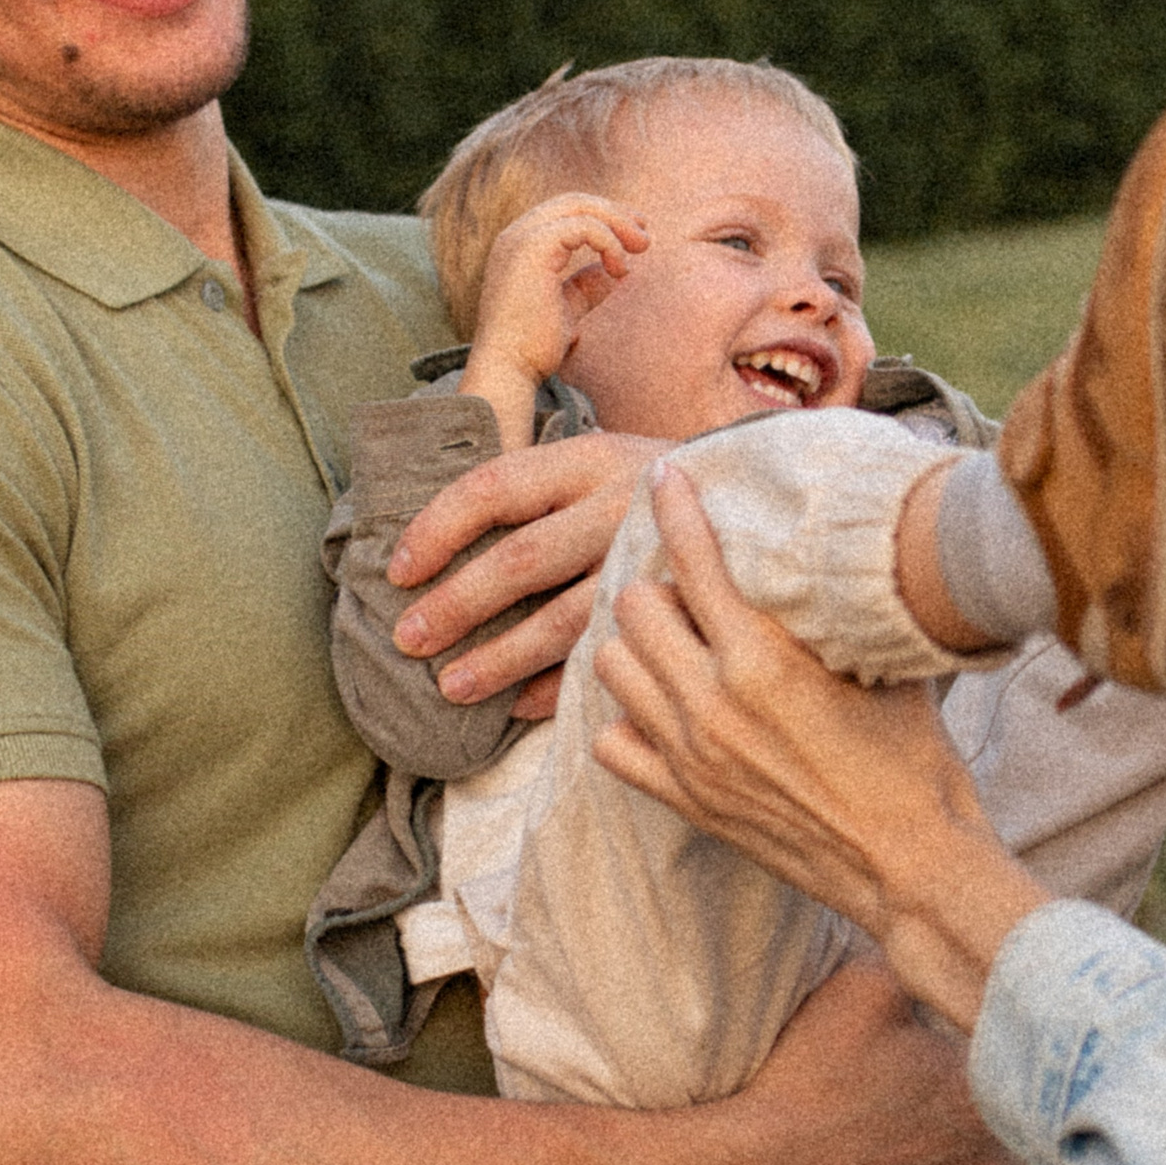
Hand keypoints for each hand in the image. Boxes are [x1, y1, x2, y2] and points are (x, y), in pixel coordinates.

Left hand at [389, 430, 669, 714]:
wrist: (768, 504)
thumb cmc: (655, 490)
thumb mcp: (601, 458)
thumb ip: (535, 482)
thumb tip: (437, 519)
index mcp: (589, 459)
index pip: (494, 488)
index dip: (437, 529)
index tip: (398, 570)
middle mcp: (620, 505)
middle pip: (521, 559)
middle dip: (457, 605)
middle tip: (409, 640)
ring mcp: (650, 563)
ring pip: (563, 619)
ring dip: (501, 658)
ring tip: (451, 686)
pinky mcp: (676, 612)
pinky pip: (606, 657)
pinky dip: (556, 687)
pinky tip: (517, 706)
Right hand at [463, 195, 649, 446]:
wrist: (510, 368)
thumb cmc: (533, 348)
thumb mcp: (567, 309)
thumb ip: (586, 287)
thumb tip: (613, 272)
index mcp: (520, 245)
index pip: (566, 213)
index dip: (604, 217)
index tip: (634, 237)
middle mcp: (516, 234)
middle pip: (575, 202)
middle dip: (615, 213)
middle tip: (645, 238)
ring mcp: (521, 238)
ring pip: (580, 208)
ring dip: (618, 223)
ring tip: (641, 248)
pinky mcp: (533, 247)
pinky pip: (583, 227)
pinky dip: (609, 241)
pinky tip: (620, 270)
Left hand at [592, 464, 1046, 1027]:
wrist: (908, 864)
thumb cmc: (914, 762)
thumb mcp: (882, 667)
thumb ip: (839, 612)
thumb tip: (841, 551)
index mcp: (763, 659)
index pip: (694, 561)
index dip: (674, 509)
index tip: (664, 477)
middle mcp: (712, 702)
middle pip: (633, 609)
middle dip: (659, 588)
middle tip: (693, 592)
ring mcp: (690, 755)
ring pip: (611, 669)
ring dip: (637, 648)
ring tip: (676, 647)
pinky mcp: (684, 799)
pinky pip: (613, 744)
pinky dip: (628, 721)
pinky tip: (664, 712)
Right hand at [706, 960, 1031, 1164]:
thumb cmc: (806, 1080)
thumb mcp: (865, 987)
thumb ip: (925, 972)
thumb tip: (947, 959)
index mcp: (990, 1105)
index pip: (1038, 1086)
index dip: (1015, 1069)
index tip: (990, 1058)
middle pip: (1026, 1155)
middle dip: (999, 1131)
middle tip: (955, 1108)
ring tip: (919, 1156)